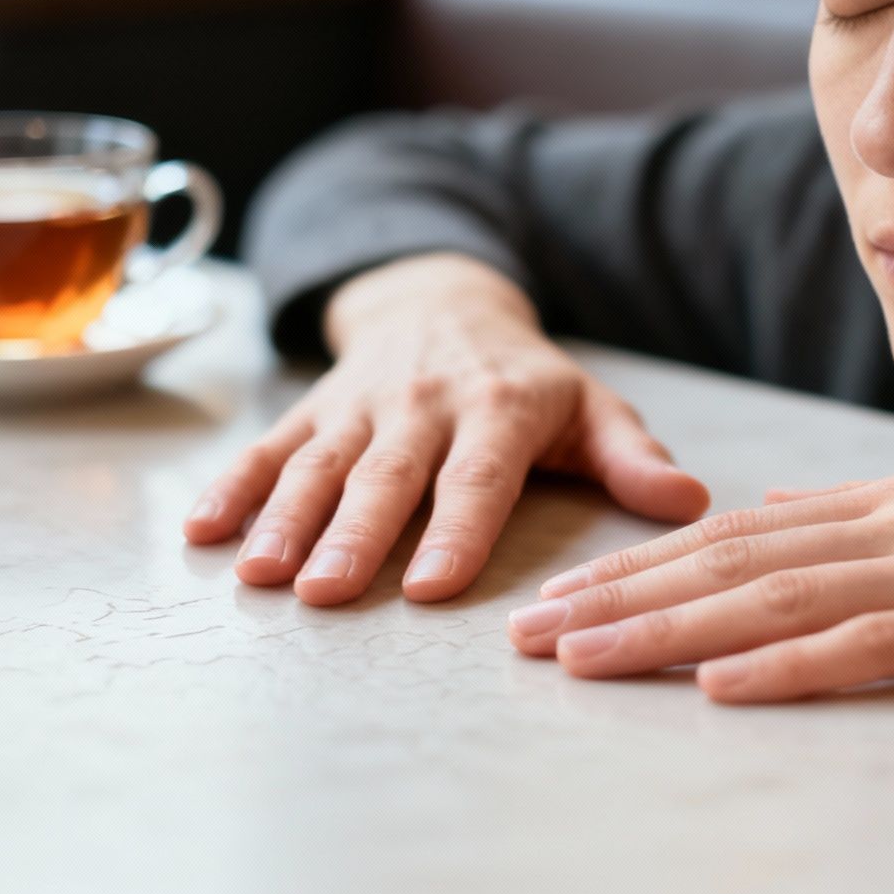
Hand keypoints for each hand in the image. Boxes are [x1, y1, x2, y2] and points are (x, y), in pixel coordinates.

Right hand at [184, 254, 710, 603]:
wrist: (443, 300)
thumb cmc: (527, 378)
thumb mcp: (589, 405)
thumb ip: (632, 458)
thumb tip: (691, 504)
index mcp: (500, 406)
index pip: (477, 476)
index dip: (457, 531)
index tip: (431, 588)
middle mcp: (424, 402)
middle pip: (387, 476)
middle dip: (353, 536)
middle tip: (325, 593)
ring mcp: (362, 404)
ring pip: (320, 464)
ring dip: (284, 520)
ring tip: (259, 575)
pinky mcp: (316, 406)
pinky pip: (271, 447)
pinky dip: (234, 487)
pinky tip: (201, 532)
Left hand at [505, 440, 893, 702]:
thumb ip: (866, 518)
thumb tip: (773, 520)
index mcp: (889, 502)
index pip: (735, 537)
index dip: (640, 568)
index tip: (562, 596)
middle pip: (729, 567)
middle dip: (619, 602)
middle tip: (527, 637)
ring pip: (776, 603)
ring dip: (670, 634)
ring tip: (584, 660)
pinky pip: (875, 648)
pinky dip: (792, 670)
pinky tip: (724, 690)